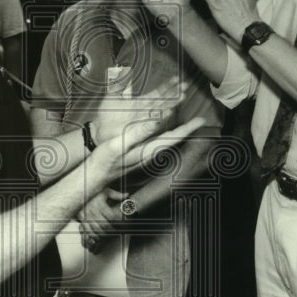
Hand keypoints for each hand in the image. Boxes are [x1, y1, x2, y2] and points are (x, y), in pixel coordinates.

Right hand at [78, 187, 125, 252]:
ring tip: (111, 233)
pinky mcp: (82, 221)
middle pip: (105, 225)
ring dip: (105, 233)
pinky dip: (95, 236)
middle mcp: (93, 211)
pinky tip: (100, 236)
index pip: (111, 216)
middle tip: (119, 229)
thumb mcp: (105, 191)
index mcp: (99, 204)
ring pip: (98, 230)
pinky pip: (88, 232)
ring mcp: (87, 217)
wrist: (79, 194)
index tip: (123, 221)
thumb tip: (127, 195)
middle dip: (113, 229)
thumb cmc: (94, 193)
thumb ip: (116, 195)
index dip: (118, 220)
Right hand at [85, 114, 207, 195]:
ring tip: (188, 124)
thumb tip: (156, 122)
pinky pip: (159, 143)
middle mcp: (150, 155)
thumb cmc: (104, 161)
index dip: (187, 129)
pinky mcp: (140, 155)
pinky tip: (166, 131)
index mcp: (147, 151)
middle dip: (187, 130)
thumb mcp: (118, 144)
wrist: (95, 175)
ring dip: (179, 132)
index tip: (200, 121)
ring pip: (168, 142)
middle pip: (173, 140)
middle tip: (199, 120)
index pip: (172, 138)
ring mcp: (145, 156)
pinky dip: (167, 135)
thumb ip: (137, 133)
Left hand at [93, 76, 185, 145]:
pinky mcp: (138, 130)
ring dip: (170, 104)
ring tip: (181, 97)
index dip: (167, 86)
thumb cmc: (105, 115)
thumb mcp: (111, 96)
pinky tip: (167, 114)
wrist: (98, 131)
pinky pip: (150, 124)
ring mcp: (142, 121)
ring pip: (159, 111)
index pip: (156, 93)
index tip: (177, 79)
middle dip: (174, 94)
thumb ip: (119, 84)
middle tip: (185, 87)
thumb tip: (123, 71)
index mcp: (140, 103)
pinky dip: (158, 119)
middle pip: (162, 101)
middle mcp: (144, 111)